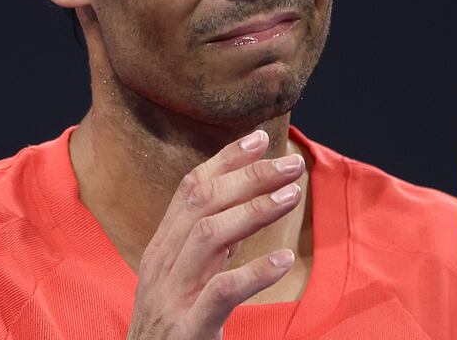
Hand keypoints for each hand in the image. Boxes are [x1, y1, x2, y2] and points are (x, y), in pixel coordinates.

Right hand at [125, 129, 304, 339]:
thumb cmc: (171, 333)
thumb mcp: (183, 282)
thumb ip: (208, 248)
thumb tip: (241, 206)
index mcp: (162, 250)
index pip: (191, 189)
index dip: (225, 159)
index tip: (260, 136)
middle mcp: (162, 265)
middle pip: (201, 202)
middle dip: (248, 175)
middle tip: (291, 163)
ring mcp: (172, 297)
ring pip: (208, 235)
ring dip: (254, 209)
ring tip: (293, 195)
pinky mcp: (188, 329)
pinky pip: (221, 292)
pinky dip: (254, 272)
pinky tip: (282, 258)